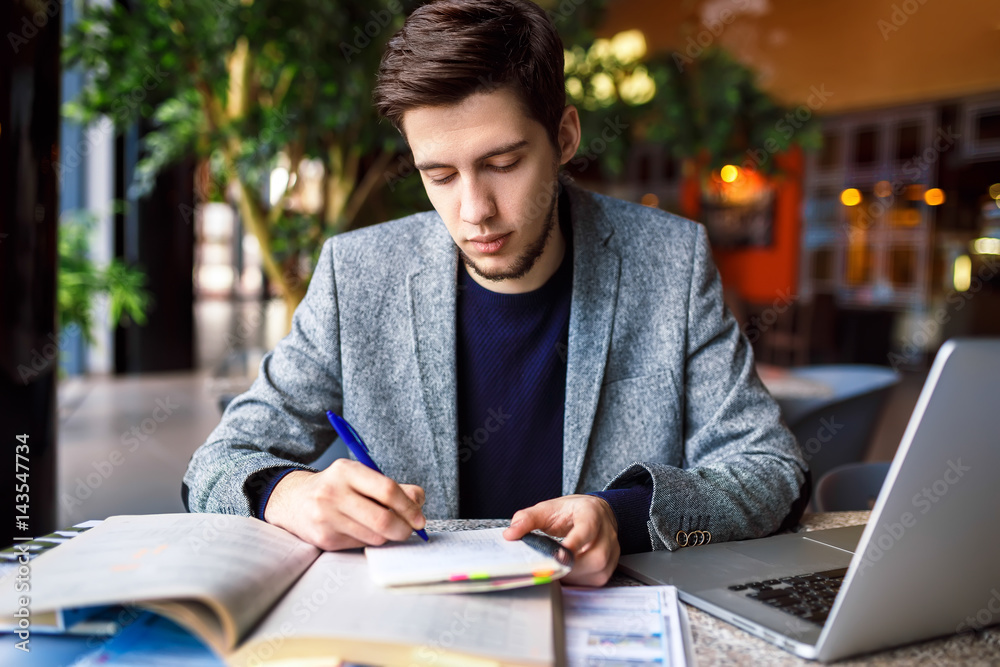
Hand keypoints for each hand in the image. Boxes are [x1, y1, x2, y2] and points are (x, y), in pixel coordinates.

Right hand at [263, 459, 425, 550]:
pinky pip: (360, 544)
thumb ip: (393, 487)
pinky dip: (370, 541)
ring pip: (374, 536)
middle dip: (404, 529)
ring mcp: (326, 517)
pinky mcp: (324, 538)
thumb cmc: (337, 488)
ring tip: (386, 528)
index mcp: (346, 471)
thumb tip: (419, 500)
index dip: (409, 507)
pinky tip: (364, 531)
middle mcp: (333, 493)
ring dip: (388, 536)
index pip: (387, 490)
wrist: (293, 501)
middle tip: (410, 530)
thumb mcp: (361, 477)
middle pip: (382, 519)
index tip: (419, 518)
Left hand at [502, 495, 619, 586]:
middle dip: (568, 566)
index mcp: (591, 515)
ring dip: (572, 576)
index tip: (557, 557)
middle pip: (594, 557)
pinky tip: (565, 573)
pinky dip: (577, 581)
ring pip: (595, 572)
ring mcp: (611, 552)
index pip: (586, 531)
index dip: (573, 545)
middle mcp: (607, 534)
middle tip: (547, 567)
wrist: (597, 514)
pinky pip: (594, 580)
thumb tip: (510, 534)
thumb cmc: (572, 512)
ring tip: (554, 569)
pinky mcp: (609, 567)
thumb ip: (528, 519)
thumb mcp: (548, 508)